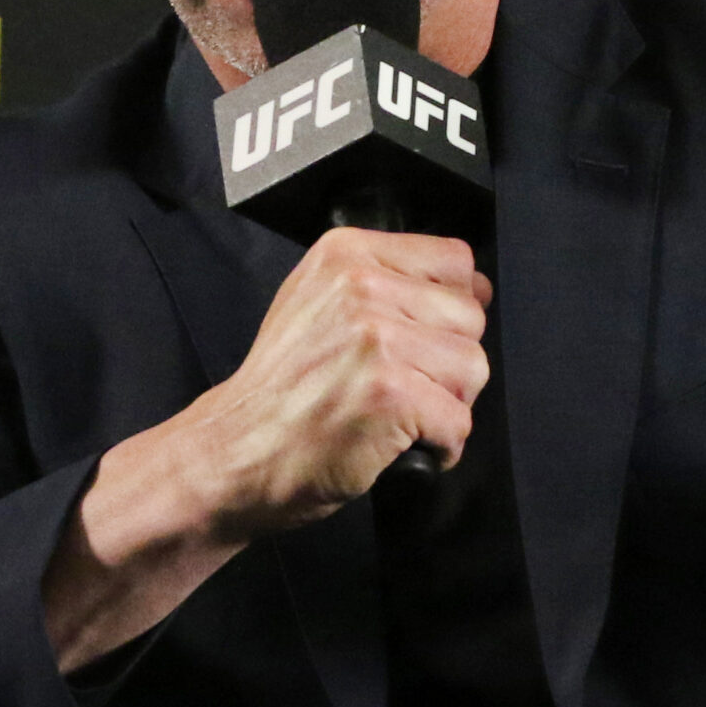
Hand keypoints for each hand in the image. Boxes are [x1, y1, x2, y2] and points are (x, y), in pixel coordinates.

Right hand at [44, 227, 490, 669]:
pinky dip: (441, 445)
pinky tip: (401, 444)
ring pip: (473, 367)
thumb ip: (384, 283)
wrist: (232, 452)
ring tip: (401, 415)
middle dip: (449, 361)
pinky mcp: (391, 394)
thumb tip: (473, 287)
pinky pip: (459, 420)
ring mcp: (377, 340)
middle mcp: (362, 287)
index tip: (426, 337)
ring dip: (448, 404)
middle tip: (405, 386)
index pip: (454, 260)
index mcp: (346, 254)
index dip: (451, 307)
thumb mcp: (315, 302)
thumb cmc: (278, 391)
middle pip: (470, 317)